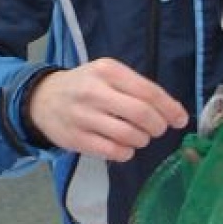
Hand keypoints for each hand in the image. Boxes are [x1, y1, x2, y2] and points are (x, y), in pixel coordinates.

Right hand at [26, 59, 187, 161]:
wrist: (42, 99)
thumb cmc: (84, 85)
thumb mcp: (107, 75)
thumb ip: (137, 88)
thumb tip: (173, 112)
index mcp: (107, 70)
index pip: (148, 91)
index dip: (170, 108)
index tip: (180, 120)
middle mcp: (94, 91)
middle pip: (142, 114)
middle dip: (158, 126)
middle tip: (158, 130)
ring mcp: (83, 116)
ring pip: (129, 135)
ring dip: (142, 140)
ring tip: (139, 137)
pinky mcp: (76, 139)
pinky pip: (113, 151)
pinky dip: (126, 153)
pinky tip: (124, 148)